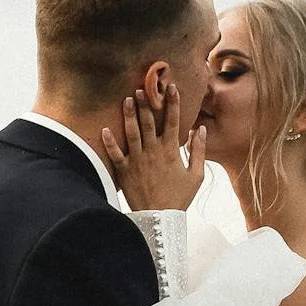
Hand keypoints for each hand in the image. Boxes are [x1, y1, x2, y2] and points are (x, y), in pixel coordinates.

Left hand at [101, 86, 209, 210]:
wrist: (160, 218)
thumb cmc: (179, 197)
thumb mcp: (196, 176)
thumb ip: (198, 151)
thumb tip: (201, 130)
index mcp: (171, 151)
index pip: (173, 121)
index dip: (173, 103)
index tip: (171, 87)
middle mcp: (153, 152)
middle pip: (149, 122)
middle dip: (146, 103)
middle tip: (142, 87)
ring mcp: (137, 160)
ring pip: (132, 132)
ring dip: (129, 115)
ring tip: (127, 100)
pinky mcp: (124, 170)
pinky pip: (115, 154)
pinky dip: (109, 142)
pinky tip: (104, 129)